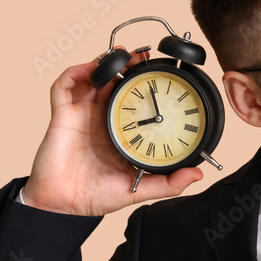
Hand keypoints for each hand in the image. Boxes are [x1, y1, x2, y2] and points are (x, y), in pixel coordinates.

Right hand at [23, 49, 204, 215]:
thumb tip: (198, 175)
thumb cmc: (96, 196)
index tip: (161, 73)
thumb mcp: (139, 189)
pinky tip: (90, 68)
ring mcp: (81, 114)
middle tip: (144, 56)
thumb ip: (168, 183)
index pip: (134, 101)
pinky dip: (75, 72)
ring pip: (92, 78)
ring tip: (122, 54)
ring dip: (106, 63)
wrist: (63, 206)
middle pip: (114, 82)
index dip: (144, 85)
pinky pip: (63, 87)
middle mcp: (101, 119)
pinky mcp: (62, 115)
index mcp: (119, 131)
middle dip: (127, 66)